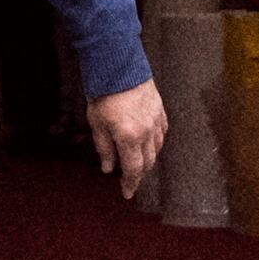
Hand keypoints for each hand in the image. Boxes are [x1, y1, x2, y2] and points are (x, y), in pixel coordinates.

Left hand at [89, 81, 165, 200]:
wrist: (119, 67)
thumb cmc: (105, 93)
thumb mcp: (97, 123)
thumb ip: (104, 148)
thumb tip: (108, 167)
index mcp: (129, 137)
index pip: (133, 169)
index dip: (130, 184)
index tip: (127, 193)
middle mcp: (146, 132)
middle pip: (147, 162)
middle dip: (139, 174)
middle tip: (131, 180)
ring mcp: (156, 121)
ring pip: (157, 149)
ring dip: (148, 160)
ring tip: (138, 163)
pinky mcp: (160, 110)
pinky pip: (162, 133)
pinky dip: (156, 143)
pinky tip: (150, 144)